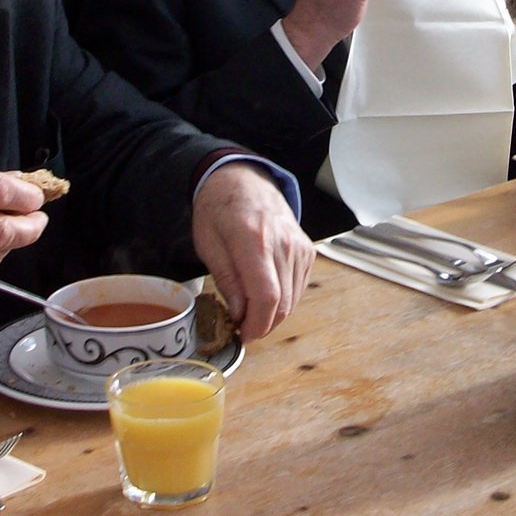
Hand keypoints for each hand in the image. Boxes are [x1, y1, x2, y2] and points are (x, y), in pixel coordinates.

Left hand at [190, 162, 312, 338]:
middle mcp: (284, 244)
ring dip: (272, 315)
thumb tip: (239, 315)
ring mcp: (300, 247)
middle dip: (262, 325)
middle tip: (241, 328)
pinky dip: (283, 300)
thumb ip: (227, 281)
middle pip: (283, 303)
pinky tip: (264, 294)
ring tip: (249, 310)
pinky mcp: (307, 250)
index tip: (241, 334)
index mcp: (254, 240)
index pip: (267, 296)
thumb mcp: (208, 245)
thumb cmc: (219, 210)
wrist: (243, 180)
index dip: (257, 324)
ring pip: (293, 300)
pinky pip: (298, 288)